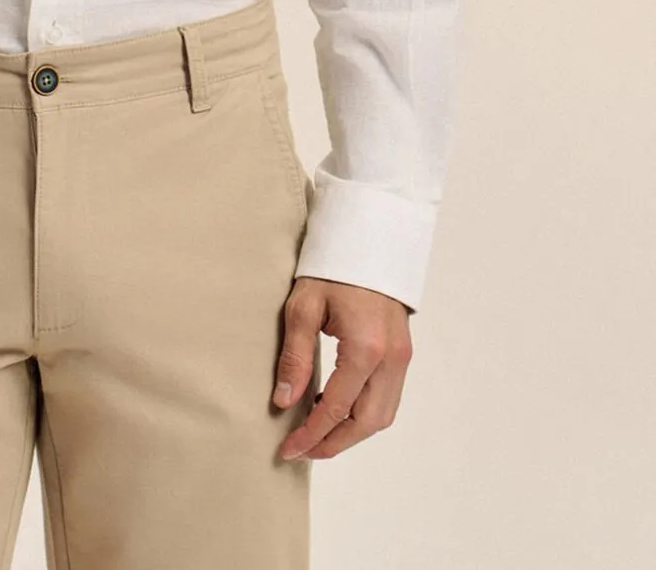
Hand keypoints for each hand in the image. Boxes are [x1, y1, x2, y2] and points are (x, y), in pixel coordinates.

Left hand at [272, 276, 413, 460]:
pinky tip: (336, 406)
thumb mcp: (303, 307)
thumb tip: (284, 401)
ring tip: (317, 432)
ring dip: (351, 432)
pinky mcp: (403, 353)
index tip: (288, 448)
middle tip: (302, 450)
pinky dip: (364, 412)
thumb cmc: (333, 268)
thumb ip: (295, 356)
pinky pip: (387, 397)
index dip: (310, 434)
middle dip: (334, 443)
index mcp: (365, 349)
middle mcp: (391, 359)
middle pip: (366, 423)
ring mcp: (402, 357)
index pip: (335, 409)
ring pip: (382, 415)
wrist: (368, 238)